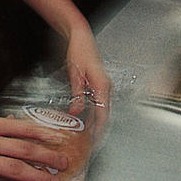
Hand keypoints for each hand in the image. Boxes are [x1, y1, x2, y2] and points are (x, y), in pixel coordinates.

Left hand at [64, 26, 111, 142]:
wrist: (81, 37)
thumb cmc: (78, 51)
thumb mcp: (74, 74)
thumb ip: (77, 94)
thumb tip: (76, 113)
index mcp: (102, 86)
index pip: (103, 114)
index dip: (99, 129)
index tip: (94, 141)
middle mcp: (107, 87)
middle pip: (105, 114)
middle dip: (98, 129)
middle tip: (89, 144)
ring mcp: (105, 86)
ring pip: (103, 109)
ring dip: (96, 122)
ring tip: (87, 135)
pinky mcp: (100, 84)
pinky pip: (100, 103)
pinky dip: (95, 113)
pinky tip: (86, 119)